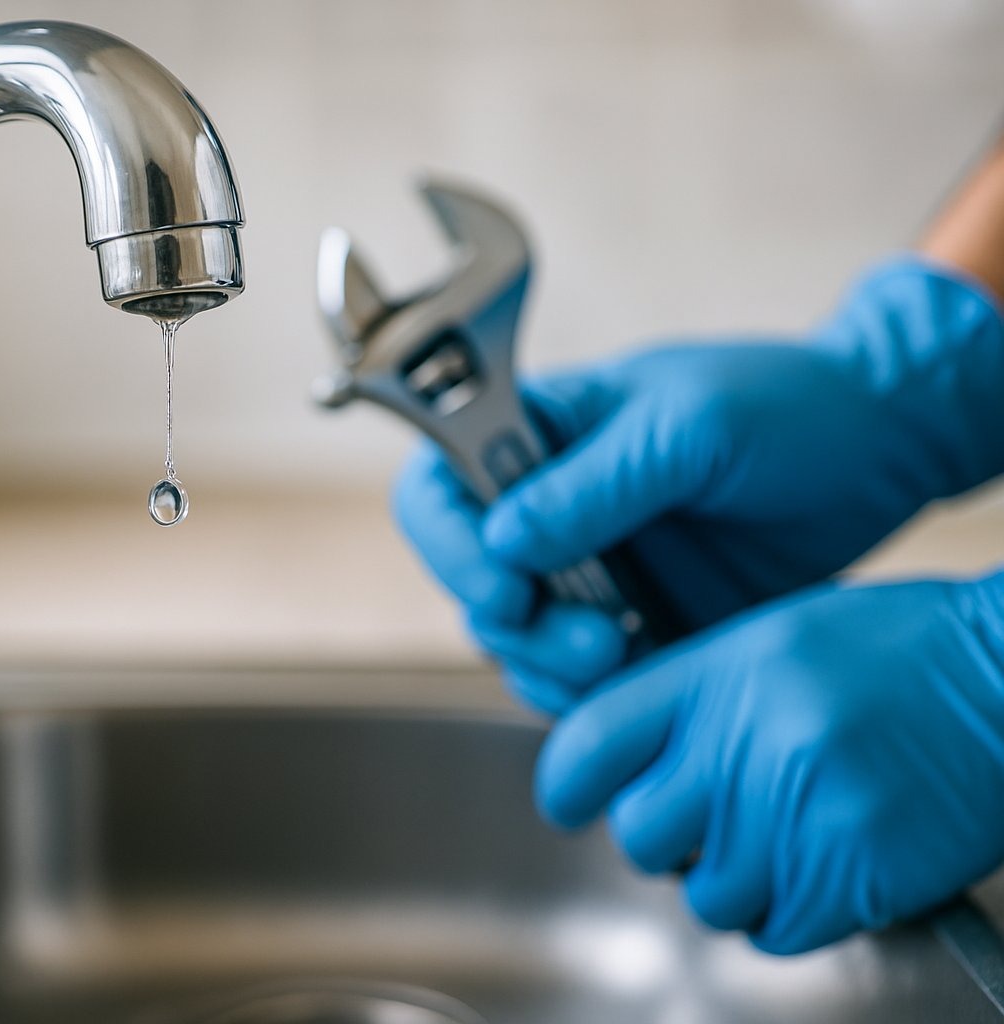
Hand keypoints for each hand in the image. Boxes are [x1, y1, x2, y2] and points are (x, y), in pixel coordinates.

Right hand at [395, 258, 1003, 712]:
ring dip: (550, 665)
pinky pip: (578, 674)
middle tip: (593, 641)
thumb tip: (506, 536)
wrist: (887, 450)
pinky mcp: (635, 621)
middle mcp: (549, 504)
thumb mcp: (692, 426)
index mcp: (542, 432)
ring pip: (517, 640)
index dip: (449, 544)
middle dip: (515, 625)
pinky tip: (640, 678)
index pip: (441, 487)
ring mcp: (591, 567)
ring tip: (623, 657)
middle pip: (471, 580)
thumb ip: (594, 482)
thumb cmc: (792, 406)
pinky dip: (590, 693)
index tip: (505, 589)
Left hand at [536, 576, 1003, 953]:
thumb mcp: (773, 639)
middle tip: (709, 815)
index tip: (573, 798)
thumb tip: (616, 761)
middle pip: (638, 834)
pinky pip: (774, 930)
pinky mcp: (853, 876)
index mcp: (717, 675)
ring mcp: (800, 814)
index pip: (587, 745)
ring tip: (779, 834)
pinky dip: (786, 911)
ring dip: (730, 879)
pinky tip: (819, 862)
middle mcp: (749, 744)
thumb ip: (689, 698)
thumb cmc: (897, 653)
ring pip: (704, 894)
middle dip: (662, 836)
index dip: (566, 784)